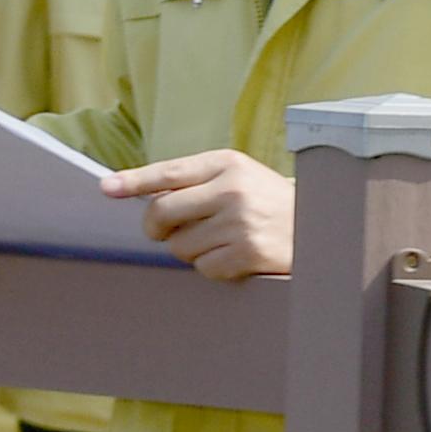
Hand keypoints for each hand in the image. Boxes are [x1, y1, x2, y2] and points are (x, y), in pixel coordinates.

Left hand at [100, 150, 296, 280]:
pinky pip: (203, 268)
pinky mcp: (248, 253)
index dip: (133, 181)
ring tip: (220, 241)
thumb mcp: (239, 178)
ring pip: (179, 246)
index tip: (106, 188)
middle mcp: (233, 189)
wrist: (323, 228)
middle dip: (156, 228)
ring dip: (191, 250)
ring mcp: (241, 222)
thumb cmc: (269, 204)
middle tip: (165, 232)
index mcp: (228, 163)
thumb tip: (142, 195)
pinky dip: (213, 267)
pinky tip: (235, 256)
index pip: (169, 172)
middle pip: (162, 213)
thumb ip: (197, 183)